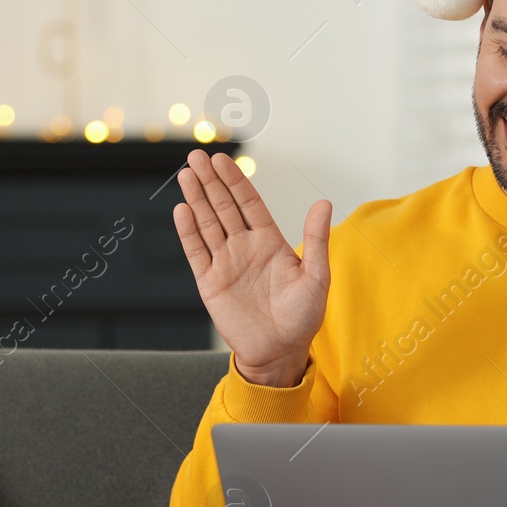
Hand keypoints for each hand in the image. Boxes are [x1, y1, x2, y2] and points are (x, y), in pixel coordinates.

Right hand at [172, 150, 330, 387]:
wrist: (281, 352)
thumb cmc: (303, 317)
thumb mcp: (316, 276)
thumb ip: (316, 240)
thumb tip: (324, 203)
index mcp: (269, 242)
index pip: (248, 203)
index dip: (235, 181)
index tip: (223, 160)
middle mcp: (244, 247)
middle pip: (223, 207)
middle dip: (210, 181)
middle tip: (196, 155)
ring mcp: (225, 263)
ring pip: (207, 224)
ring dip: (196, 199)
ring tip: (186, 174)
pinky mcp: (210, 283)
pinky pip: (196, 252)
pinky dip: (188, 232)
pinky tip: (182, 210)